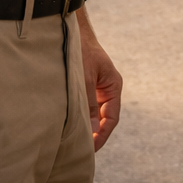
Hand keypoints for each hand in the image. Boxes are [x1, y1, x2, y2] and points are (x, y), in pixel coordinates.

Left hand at [76, 4, 121, 151]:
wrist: (72, 32)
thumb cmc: (81, 52)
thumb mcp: (84, 79)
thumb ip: (88, 104)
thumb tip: (90, 129)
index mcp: (113, 86)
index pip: (111, 119)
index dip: (102, 136)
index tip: (90, 149)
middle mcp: (108, 89)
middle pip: (104, 118)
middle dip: (94, 134)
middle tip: (79, 151)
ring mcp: (98, 87)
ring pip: (94, 113)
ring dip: (86, 125)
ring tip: (73, 141)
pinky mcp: (87, 86)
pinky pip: (86, 106)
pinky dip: (80, 116)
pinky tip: (68, 125)